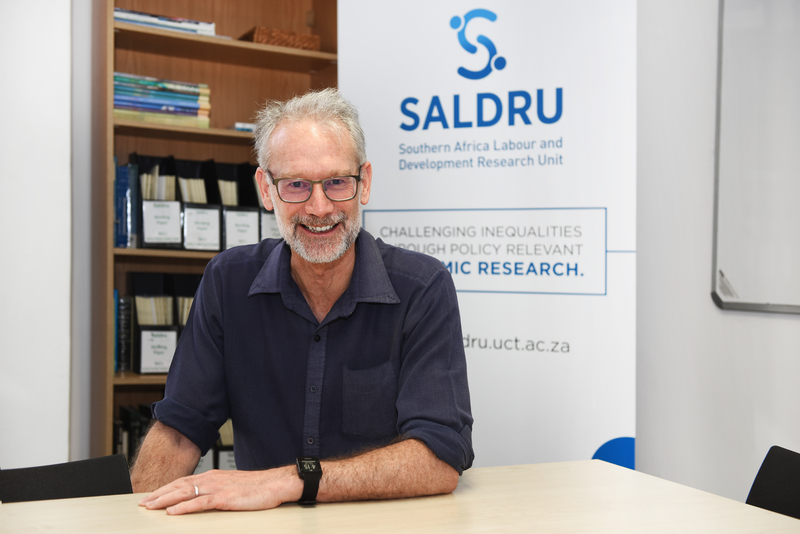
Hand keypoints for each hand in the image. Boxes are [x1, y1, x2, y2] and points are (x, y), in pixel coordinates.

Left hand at [138, 466, 302, 514]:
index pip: (184, 481)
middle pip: (179, 485)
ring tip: (150, 506)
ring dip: (165, 500)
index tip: (151, 495)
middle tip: (142, 502)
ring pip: (185, 492)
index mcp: (213, 476)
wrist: (276, 484)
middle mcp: (212, 479)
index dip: (165, 489)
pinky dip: (184, 507)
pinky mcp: (224, 498)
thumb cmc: (257, 487)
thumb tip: (202, 499)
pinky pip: (199, 503)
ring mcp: (217, 488)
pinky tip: (173, 512)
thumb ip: (216, 491)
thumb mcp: (232, 487)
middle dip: (159, 494)